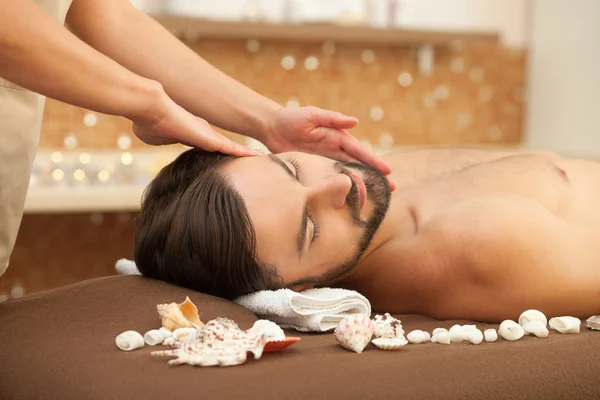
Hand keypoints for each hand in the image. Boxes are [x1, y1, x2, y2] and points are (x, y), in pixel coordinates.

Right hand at [131, 89, 257, 156]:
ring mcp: (209, 136)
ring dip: (247, 155)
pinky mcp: (211, 139)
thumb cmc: (147, 121)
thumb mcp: (155, 137)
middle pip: (227, 147)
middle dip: (241, 154)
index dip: (223, 152)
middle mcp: (205, 133)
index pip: (212, 146)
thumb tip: (159, 138)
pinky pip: (232, 149)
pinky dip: (245, 155)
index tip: (232, 159)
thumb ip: (162, 140)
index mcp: (193, 135)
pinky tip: (258, 160)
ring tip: (264, 160)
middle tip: (257, 160)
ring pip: (234, 148)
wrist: (151, 109)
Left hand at [264, 106, 395, 189]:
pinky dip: (339, 190)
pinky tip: (346, 201)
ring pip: (346, 176)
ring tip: (371, 200)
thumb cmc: (292, 118)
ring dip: (359, 187)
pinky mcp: (313, 171)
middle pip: (358, 166)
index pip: (359, 151)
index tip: (388, 171)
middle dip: (374, 177)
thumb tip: (354, 122)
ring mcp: (325, 162)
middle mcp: (335, 151)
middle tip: (391, 190)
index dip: (374, 161)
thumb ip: (332, 118)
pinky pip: (329, 182)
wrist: (271, 128)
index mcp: (338, 137)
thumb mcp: (312, 115)